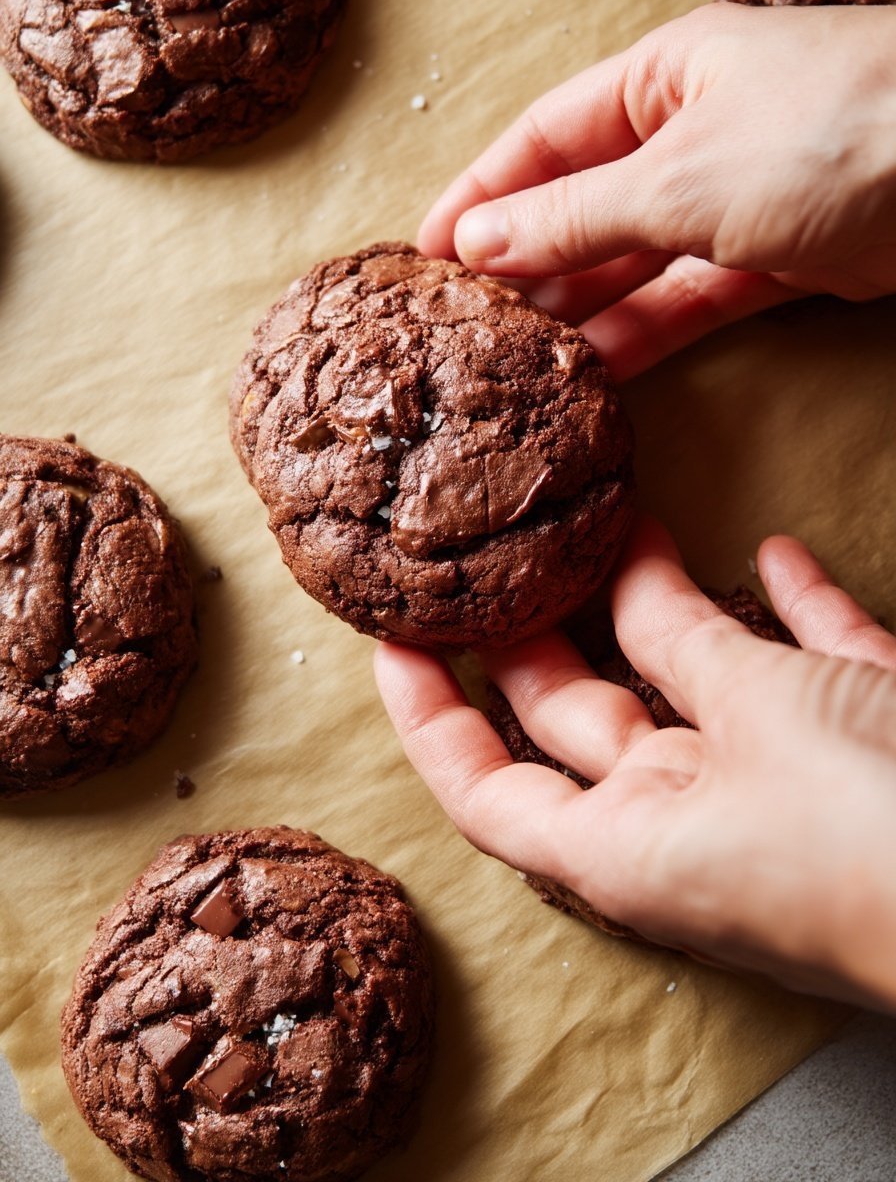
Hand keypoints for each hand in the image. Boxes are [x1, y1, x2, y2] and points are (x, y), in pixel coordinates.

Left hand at [375, 517, 895, 1010]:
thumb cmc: (882, 831)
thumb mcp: (760, 710)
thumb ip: (681, 640)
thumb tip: (630, 580)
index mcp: (629, 850)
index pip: (481, 787)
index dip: (425, 712)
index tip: (393, 636)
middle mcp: (686, 833)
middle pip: (578, 722)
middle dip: (541, 629)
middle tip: (506, 543)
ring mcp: (770, 804)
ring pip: (688, 692)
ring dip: (664, 611)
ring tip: (626, 524)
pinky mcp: (850, 772)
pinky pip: (797, 685)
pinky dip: (785, 619)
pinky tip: (776, 551)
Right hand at [419, 4, 895, 378]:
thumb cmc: (837, 132)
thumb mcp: (680, 176)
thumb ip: (575, 217)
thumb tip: (480, 243)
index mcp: (666, 76)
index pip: (545, 137)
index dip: (480, 195)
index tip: (424, 254)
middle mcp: (698, 131)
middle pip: (587, 201)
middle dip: (528, 262)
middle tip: (467, 325)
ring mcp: (741, 197)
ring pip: (638, 259)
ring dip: (582, 309)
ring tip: (518, 362)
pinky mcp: (782, 257)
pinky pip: (693, 296)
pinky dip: (649, 331)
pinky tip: (597, 371)